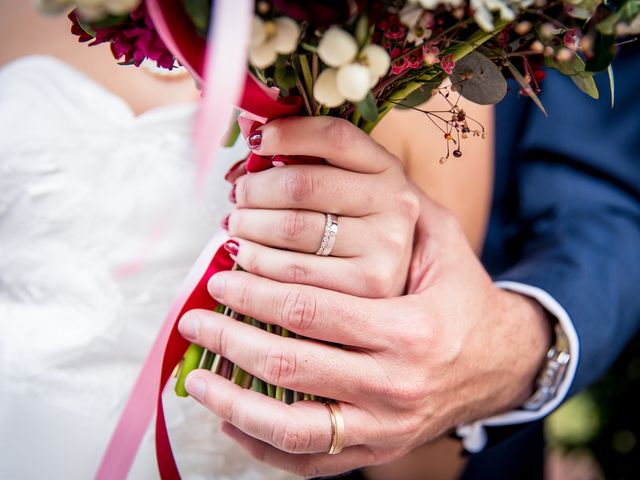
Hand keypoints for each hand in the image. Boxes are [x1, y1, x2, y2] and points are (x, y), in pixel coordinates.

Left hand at [177, 188, 551, 476]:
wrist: (501, 363)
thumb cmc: (461, 296)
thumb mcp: (442, 240)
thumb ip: (390, 207)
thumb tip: (315, 170)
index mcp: (409, 329)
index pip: (310, 310)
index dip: (254, 293)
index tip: (220, 278)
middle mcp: (397, 385)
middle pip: (291, 366)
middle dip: (230, 340)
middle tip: (194, 320)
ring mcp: (385, 427)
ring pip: (292, 427)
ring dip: (233, 403)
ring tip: (197, 380)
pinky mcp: (376, 451)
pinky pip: (309, 461)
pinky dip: (263, 445)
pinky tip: (231, 421)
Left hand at [224, 116, 418, 297]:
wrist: (394, 282)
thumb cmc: (356, 226)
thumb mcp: (347, 186)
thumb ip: (304, 160)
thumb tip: (250, 133)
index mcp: (387, 168)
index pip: (335, 137)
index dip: (288, 133)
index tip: (255, 140)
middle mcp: (394, 203)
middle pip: (303, 185)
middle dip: (255, 190)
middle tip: (237, 197)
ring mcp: (385, 246)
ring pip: (293, 228)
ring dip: (249, 226)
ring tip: (234, 226)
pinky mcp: (368, 285)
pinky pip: (294, 271)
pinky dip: (255, 261)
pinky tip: (242, 255)